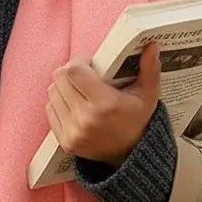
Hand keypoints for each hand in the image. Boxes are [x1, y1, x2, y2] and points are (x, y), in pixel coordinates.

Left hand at [45, 43, 161, 168]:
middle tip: (85, 75)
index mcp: (105, 104)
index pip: (73, 70)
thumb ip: (150, 68)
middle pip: (59, 78)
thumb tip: (152, 45)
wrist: (131, 156)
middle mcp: (86, 119)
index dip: (79, 61)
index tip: (90, 64)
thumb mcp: (148, 95)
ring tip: (80, 90)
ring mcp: (73, 132)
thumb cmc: (138, 120)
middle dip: (71, 72)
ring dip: (63, 87)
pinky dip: (59, 103)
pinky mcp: (65, 142)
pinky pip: (50, 109)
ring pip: (52, 92)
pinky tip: (75, 105)